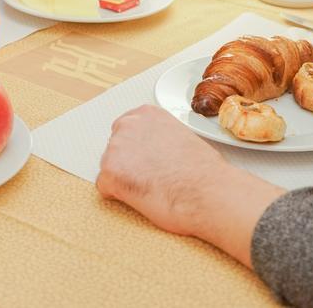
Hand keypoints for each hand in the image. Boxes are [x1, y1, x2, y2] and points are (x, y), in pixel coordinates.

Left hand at [97, 105, 283, 266]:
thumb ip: (160, 138)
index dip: (138, 151)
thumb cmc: (203, 171)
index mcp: (146, 114)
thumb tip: (156, 152)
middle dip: (128, 164)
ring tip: (151, 188)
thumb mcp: (182, 138)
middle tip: (151, 178)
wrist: (207, 192)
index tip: (149, 162)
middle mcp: (127, 125)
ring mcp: (115, 148)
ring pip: (110, 168)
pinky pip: (106, 187)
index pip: (128, 130)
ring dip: (125, 180)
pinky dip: (119, 196)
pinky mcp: (109, 173)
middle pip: (116, 149)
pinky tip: (141, 197)